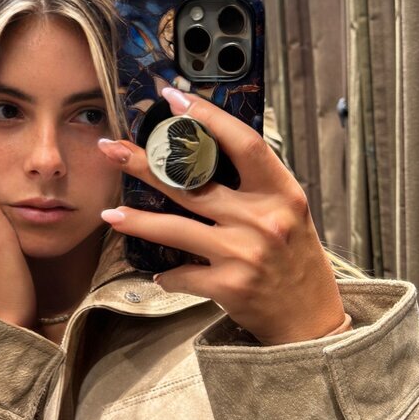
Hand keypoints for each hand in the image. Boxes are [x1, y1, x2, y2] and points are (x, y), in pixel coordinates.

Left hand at [98, 86, 345, 344]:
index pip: (243, 143)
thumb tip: (203, 154)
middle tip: (111, 148)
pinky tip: (159, 272)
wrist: (310, 320)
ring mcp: (244, 253)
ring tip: (108, 214)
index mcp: (282, 193)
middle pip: (192, 182)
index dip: (208, 118)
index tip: (175, 99)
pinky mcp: (228, 286)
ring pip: (174, 228)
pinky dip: (167, 274)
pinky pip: (182, 273)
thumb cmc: (296, 261)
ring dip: (137, 220)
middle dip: (145, 163)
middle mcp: (263, 219)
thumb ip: (256, 186)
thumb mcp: (289, 214)